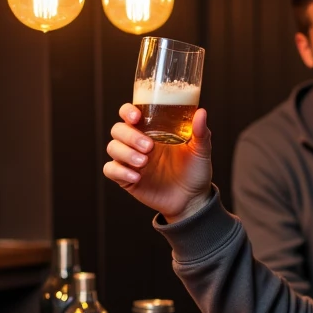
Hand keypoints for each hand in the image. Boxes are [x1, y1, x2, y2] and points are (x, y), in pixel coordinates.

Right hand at [104, 103, 213, 222]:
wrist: (193, 200)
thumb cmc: (195, 172)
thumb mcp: (200, 151)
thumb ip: (201, 133)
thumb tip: (201, 113)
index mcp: (151, 130)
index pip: (130, 114)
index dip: (127, 111)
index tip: (136, 116)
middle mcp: (137, 143)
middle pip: (118, 129)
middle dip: (130, 136)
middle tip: (149, 146)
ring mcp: (130, 161)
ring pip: (112, 148)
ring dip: (125, 153)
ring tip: (144, 162)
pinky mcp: (127, 179)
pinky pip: (111, 170)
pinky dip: (120, 172)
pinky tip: (137, 177)